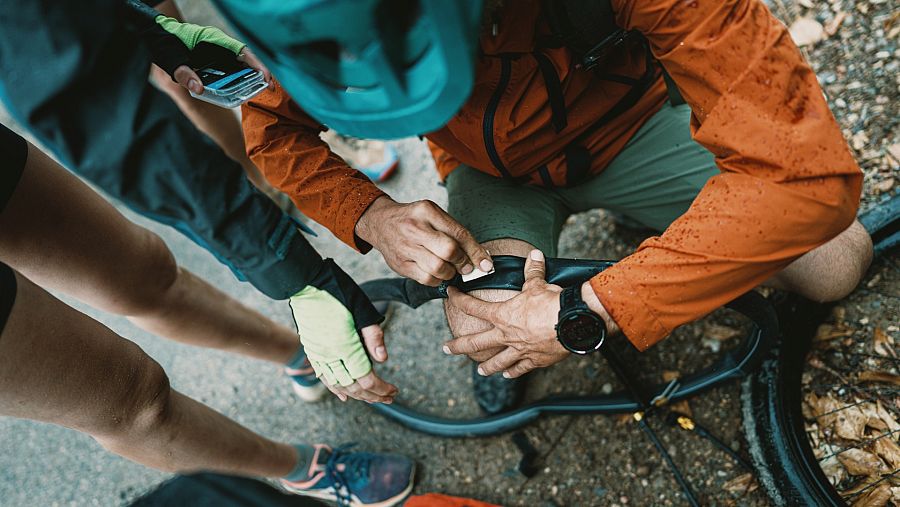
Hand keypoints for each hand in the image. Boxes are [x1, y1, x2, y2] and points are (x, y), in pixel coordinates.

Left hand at [173, 44, 271, 94]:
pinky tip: (244, 89)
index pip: (241, 51)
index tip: (265, 77)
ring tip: (261, 90)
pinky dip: (240, 77)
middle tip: (269, 88)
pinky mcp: (213, 57)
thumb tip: (199, 89)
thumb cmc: (164, 41)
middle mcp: (219, 44)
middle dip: (259, 72)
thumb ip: (183, 74)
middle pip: (246, 58)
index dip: (256, 64)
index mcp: (213, 39)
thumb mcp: (171, 59)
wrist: (153, 32)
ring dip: (251, 76)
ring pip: (240, 63)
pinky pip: (231, 67)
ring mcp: (217, 50)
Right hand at [290, 260, 395, 403]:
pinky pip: (323, 376)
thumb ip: (373, 335)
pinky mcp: (311, 350)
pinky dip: (334, 389)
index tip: (393, 390)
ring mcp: (318, 354)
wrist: (304, 282)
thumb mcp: (362, 308)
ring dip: (356, 395)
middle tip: (389, 397)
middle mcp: (329, 355)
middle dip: (373, 396)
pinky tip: (343, 396)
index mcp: (344, 345)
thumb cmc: (337, 291)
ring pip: (338, 385)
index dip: (381, 389)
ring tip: (372, 398)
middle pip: (353, 387)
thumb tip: (383, 360)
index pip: (366, 379)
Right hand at [355, 196, 492, 285]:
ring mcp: (405, 247)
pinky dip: (438, 279)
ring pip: (438, 268)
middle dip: (462, 262)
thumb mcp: (433, 215)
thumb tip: (480, 257)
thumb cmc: (414, 220)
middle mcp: (415, 227)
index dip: (476, 251)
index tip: (486, 264)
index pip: (458, 233)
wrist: (380, 223)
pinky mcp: (400, 264)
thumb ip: (455, 232)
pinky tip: (437, 273)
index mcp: (427, 211)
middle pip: (449, 250)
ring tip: (450, 268)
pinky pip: (426, 279)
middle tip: (465, 266)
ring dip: (450, 273)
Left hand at [443, 249, 568, 377]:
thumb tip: (534, 255)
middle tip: (446, 349)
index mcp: (502, 315)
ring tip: (479, 371)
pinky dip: (514, 372)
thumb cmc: (551, 302)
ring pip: (498, 361)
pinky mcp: (535, 360)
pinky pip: (520, 368)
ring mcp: (519, 350)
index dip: (458, 299)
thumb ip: (533, 271)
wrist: (571, 323)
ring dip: (487, 366)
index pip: (473, 306)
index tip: (450, 294)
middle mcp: (506, 335)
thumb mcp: (538, 284)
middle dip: (458, 345)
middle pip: (476, 342)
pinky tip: (508, 375)